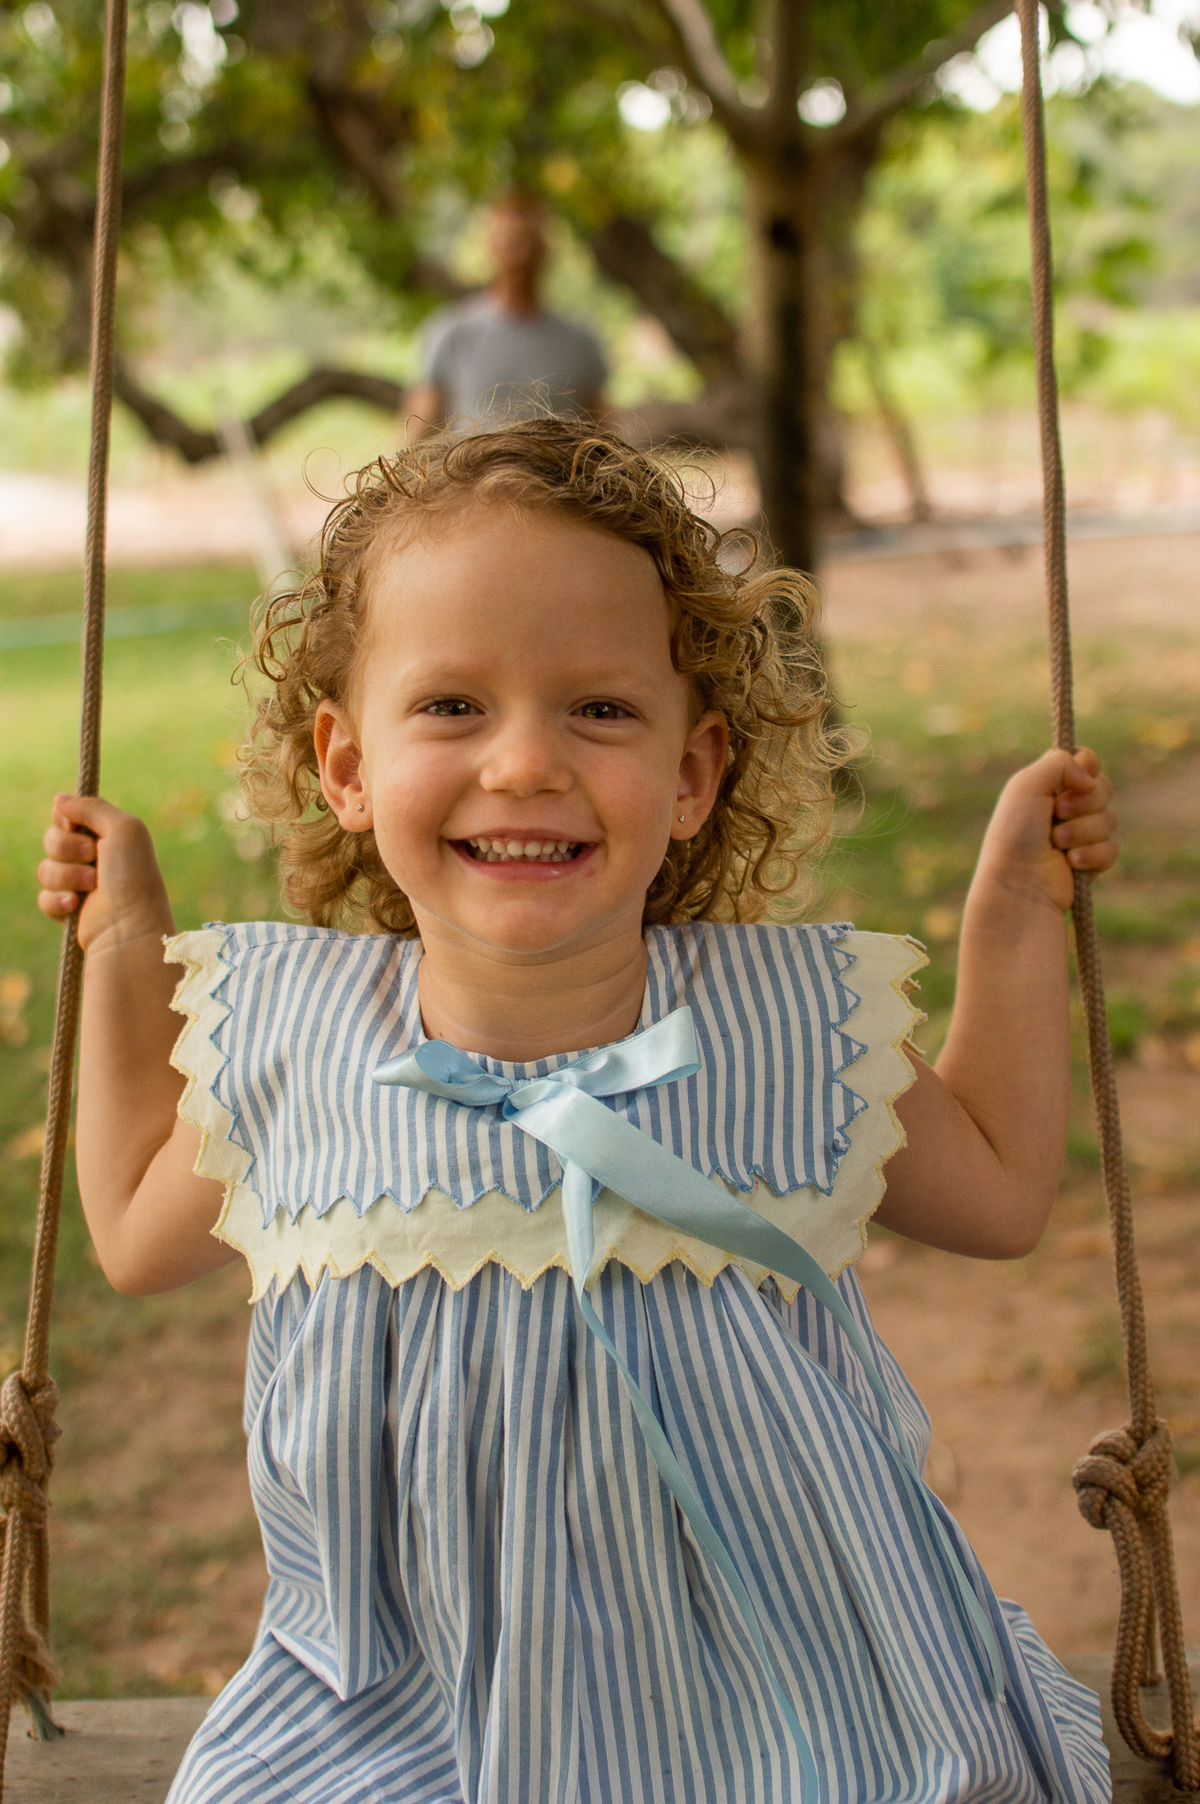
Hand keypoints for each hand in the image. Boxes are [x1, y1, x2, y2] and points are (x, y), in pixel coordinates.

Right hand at [38, 794, 173, 954]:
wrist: (129, 924)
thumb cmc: (133, 875)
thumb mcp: (123, 828)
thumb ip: (92, 808)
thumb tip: (59, 799)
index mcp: (107, 835)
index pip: (68, 815)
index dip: (67, 819)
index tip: (75, 825)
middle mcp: (92, 858)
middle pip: (52, 839)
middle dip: (67, 848)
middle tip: (93, 858)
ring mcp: (79, 884)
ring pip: (46, 868)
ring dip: (66, 875)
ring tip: (91, 886)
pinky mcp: (68, 909)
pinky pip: (44, 896)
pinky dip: (57, 900)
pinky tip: (75, 905)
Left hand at [974, 747, 1117, 913]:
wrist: (1018, 884)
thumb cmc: (1015, 834)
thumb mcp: (1026, 785)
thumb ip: (1060, 762)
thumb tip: (1090, 776)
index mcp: (1046, 785)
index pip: (1085, 759)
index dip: (1087, 764)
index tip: (1078, 776)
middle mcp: (1063, 807)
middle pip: (1103, 787)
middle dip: (1084, 801)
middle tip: (1058, 813)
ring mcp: (1079, 835)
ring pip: (1110, 819)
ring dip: (1083, 830)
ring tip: (1057, 844)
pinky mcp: (1090, 862)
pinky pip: (1112, 848)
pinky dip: (1092, 855)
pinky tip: (1071, 863)